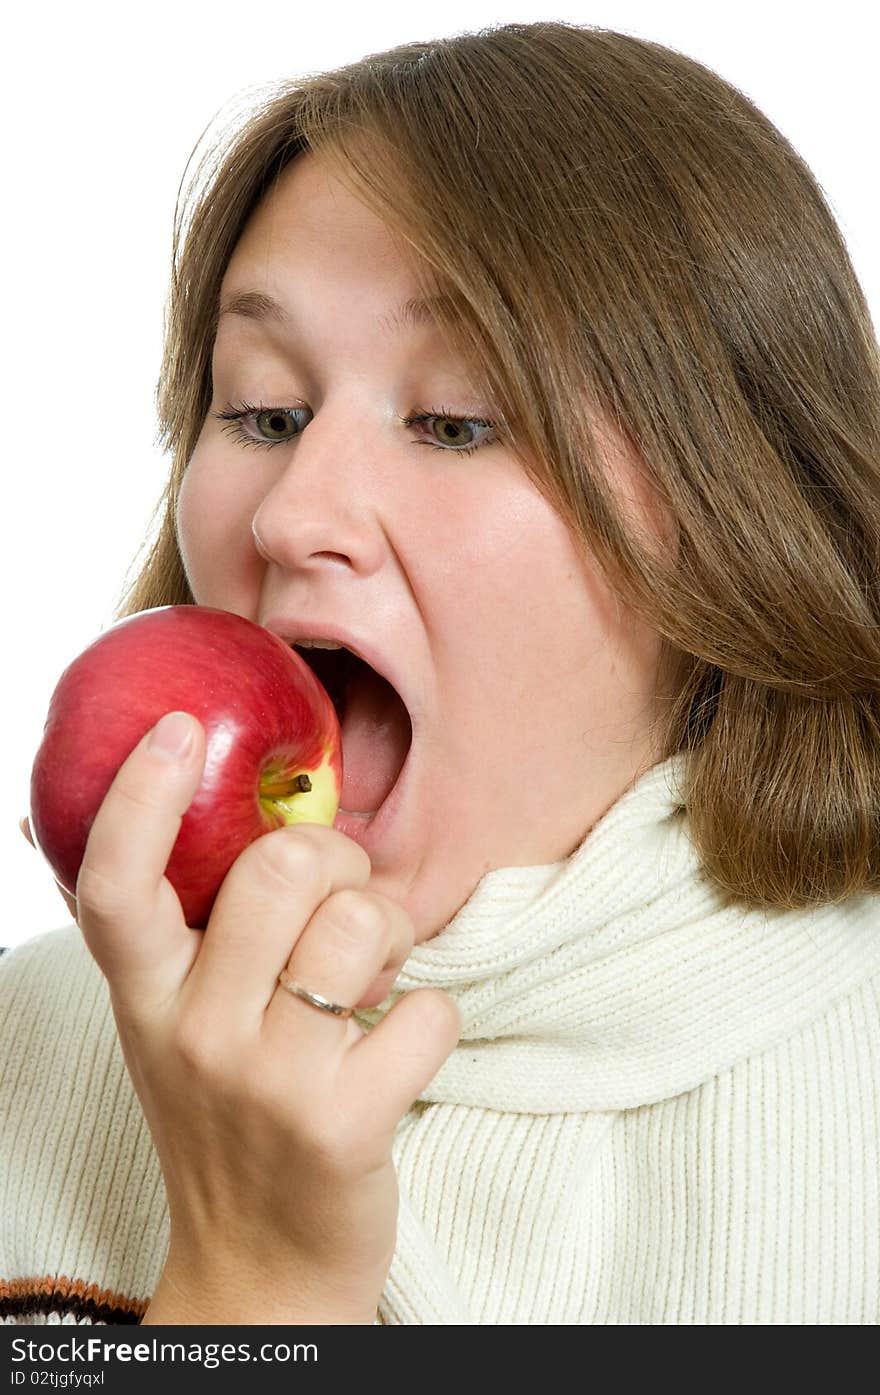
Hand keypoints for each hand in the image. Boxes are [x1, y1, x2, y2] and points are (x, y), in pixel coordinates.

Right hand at [34, 710, 460, 1323]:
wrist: (261, 1267)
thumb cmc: (227, 1119)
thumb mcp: (173, 1026)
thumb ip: (173, 935)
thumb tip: (107, 816)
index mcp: (147, 997)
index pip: (118, 882)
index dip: (142, 796)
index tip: (182, 730)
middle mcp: (196, 1032)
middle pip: (280, 870)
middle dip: (339, 861)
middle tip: (346, 898)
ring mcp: (269, 1080)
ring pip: (365, 923)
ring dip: (393, 935)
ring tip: (373, 978)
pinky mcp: (345, 1123)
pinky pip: (427, 1006)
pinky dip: (430, 1015)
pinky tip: (397, 1047)